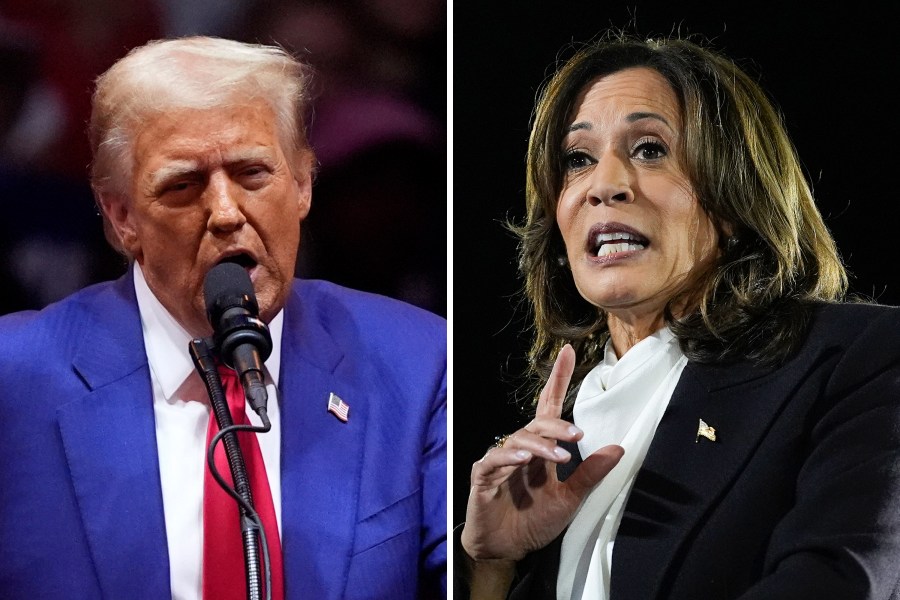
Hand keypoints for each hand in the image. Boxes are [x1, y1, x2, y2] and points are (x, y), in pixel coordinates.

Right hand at [461, 344, 623, 563]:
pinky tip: (524, 460)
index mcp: (541, 450)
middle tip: (578, 436)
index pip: (550, 408)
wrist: (506, 550)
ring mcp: (500, 460)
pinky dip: (509, 456)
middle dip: (557, 425)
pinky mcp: (483, 476)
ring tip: (560, 456)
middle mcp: (521, 449)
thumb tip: (619, 448)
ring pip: (519, 439)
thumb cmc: (533, 522)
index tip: (570, 353)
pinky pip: (494, 459)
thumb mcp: (570, 498)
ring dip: (540, 445)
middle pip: (537, 423)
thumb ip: (590, 473)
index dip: (559, 380)